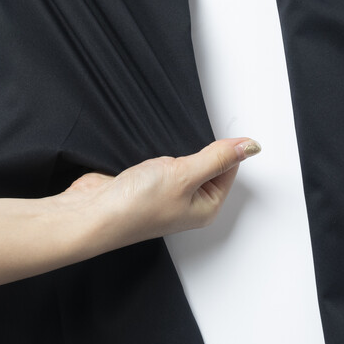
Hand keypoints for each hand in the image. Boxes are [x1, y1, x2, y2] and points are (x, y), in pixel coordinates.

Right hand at [54, 137, 261, 252]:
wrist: (93, 213)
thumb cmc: (135, 207)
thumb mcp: (185, 174)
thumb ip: (217, 157)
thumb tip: (250, 146)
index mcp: (207, 207)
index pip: (229, 168)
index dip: (226, 147)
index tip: (219, 131)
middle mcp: (188, 203)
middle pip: (207, 164)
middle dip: (201, 146)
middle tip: (192, 136)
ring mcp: (165, 193)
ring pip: (182, 161)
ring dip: (176, 148)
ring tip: (168, 147)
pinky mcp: (145, 183)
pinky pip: (161, 161)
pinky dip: (158, 152)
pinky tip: (150, 149)